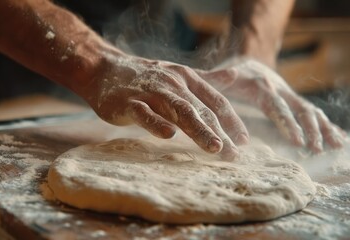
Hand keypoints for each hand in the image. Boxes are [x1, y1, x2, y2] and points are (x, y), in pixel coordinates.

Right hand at [81, 55, 248, 157]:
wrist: (105, 69)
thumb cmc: (146, 77)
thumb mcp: (179, 74)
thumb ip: (207, 79)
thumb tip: (235, 75)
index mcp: (187, 78)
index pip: (216, 100)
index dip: (232, 121)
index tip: (244, 142)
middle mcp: (173, 84)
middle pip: (201, 109)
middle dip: (220, 132)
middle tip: (234, 154)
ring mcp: (151, 92)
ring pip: (178, 111)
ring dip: (198, 129)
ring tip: (214, 147)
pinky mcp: (129, 103)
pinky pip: (144, 113)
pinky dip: (156, 123)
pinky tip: (168, 135)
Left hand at [199, 57, 344, 152]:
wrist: (248, 62)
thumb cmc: (230, 75)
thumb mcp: (219, 77)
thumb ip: (215, 79)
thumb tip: (222, 76)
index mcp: (260, 86)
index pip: (276, 105)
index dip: (287, 122)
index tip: (297, 141)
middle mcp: (280, 90)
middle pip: (300, 108)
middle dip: (311, 129)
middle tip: (317, 149)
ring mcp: (290, 95)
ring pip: (311, 111)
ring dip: (325, 128)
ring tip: (337, 146)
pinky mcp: (294, 101)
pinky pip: (314, 113)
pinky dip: (329, 125)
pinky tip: (340, 139)